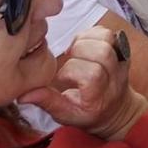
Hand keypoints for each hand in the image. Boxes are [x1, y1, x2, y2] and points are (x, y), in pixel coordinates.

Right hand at [21, 26, 146, 138]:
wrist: (117, 110)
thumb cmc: (89, 113)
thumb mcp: (67, 115)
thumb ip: (48, 102)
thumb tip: (24, 95)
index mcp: (101, 95)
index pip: (92, 74)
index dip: (71, 71)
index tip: (62, 79)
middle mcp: (115, 76)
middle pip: (102, 51)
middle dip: (79, 51)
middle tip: (70, 60)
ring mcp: (121, 60)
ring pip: (106, 38)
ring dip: (85, 40)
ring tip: (76, 52)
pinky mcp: (122, 48)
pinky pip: (107, 32)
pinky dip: (92, 33)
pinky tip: (84, 45)